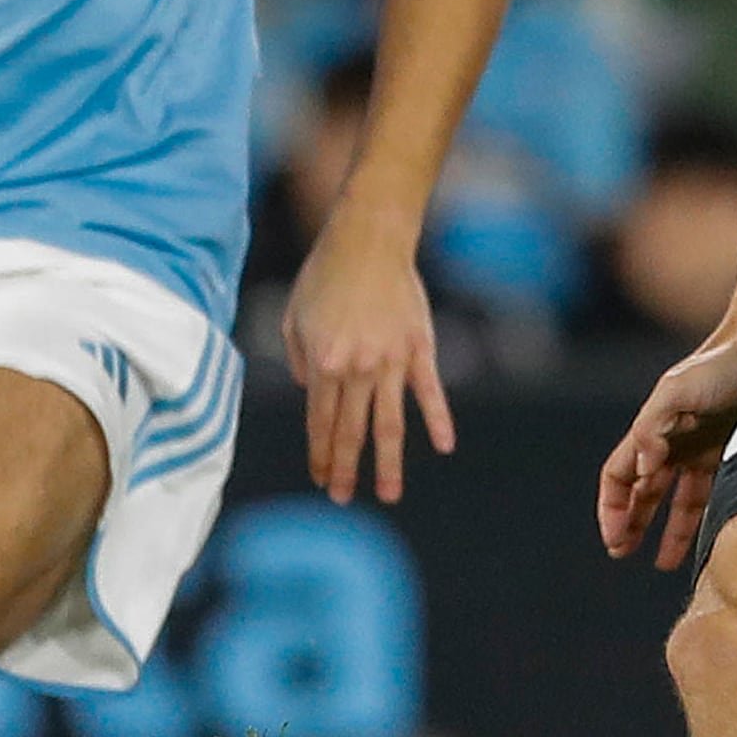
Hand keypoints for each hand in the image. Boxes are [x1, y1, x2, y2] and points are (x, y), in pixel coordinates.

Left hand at [284, 208, 450, 505]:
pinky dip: (438, 420)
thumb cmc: (324, 275)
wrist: (368, 239)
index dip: (320, 455)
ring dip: (388, 463)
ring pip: (390, 424)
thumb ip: (298, 362)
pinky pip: (430, 392)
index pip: (320, 423)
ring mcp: (392, 361)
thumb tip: (310, 393)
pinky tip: (443, 446)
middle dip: (345, 469)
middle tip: (343, 498)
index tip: (321, 479)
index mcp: (323, 364)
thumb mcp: (293, 318)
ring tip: (389, 494)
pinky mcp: (419, 348)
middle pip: (352, 432)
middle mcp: (357, 369)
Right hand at [598, 315, 736, 570]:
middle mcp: (671, 443)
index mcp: (651, 430)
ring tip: (663, 563)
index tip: (615, 538)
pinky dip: (703, 520)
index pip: (618, 476)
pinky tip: (704, 543)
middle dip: (630, 523)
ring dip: (666, 530)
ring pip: (674, 500)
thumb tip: (640, 469)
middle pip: (641, 492)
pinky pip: (710, 495)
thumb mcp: (677, 390)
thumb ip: (653, 427)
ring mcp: (700, 450)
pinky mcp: (731, 456)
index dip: (611, 507)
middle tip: (624, 553)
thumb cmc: (719, 365)